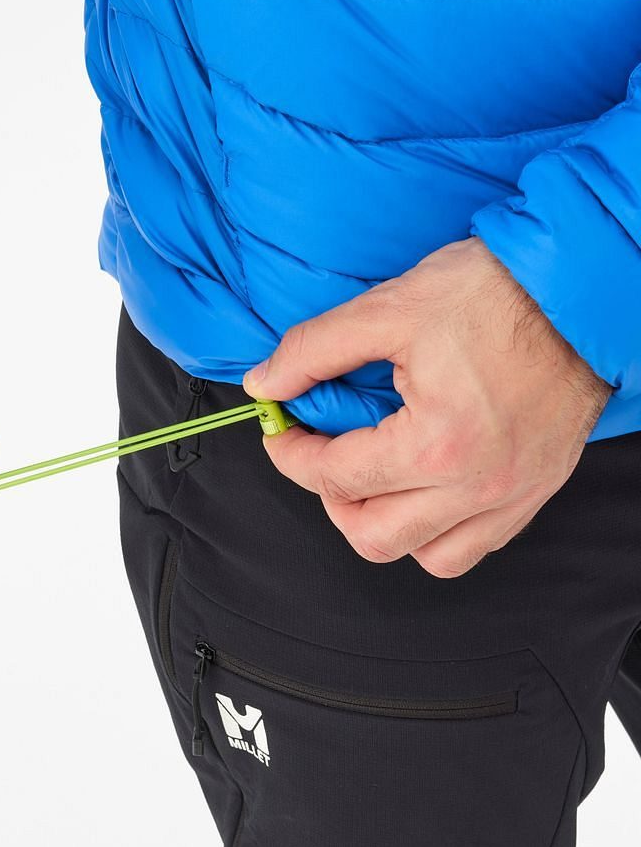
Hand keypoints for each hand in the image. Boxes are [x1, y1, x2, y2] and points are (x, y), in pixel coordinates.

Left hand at [243, 238, 610, 577]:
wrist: (581, 291)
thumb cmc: (497, 295)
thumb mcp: (390, 308)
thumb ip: (314, 351)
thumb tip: (264, 383)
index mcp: (437, 445)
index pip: (333, 477)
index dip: (290, 455)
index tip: (280, 432)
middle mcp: (476, 486)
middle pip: (372, 536)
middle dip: (330, 498)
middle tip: (321, 456)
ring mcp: (510, 497)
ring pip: (424, 555)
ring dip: (383, 524)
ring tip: (370, 479)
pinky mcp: (534, 493)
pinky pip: (473, 546)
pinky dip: (435, 531)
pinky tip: (420, 489)